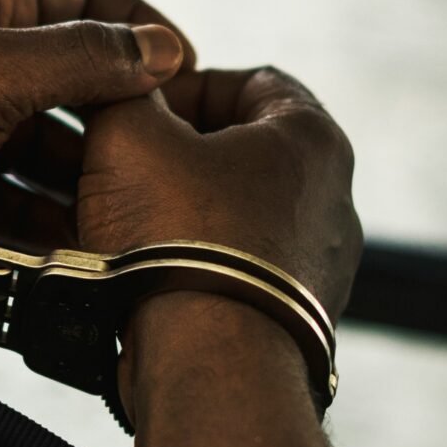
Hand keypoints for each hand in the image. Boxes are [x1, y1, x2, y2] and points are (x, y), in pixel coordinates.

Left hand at [0, 0, 191, 253]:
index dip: (135, 21)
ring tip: (133, 213)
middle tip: (167, 155)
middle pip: (66, 80)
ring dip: (84, 182)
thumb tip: (164, 50)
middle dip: (117, 119)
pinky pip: (7, 204)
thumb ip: (86, 59)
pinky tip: (82, 251)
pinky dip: (43, 226)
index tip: (184, 67)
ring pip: (40, 149)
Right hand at [76, 65, 360, 321]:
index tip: (138, 108)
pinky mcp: (296, 320)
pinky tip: (142, 275)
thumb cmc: (179, 241)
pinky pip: (238, 274)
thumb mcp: (128, 138)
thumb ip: (122, 95)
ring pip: (237, 217)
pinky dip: (194, 266)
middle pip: (243, 153)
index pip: (252, 81)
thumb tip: (113, 87)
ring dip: (178, 213)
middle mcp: (333, 200)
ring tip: (117, 223)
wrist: (210, 365)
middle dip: (177, 154)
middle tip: (119, 164)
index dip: (185, 84)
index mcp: (313, 138)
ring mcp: (320, 267)